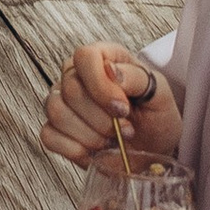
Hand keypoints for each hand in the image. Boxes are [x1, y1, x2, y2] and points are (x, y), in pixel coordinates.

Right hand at [40, 43, 181, 170]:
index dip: (100, 85)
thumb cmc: (156, 117)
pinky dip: (75, 150)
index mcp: (102, 57)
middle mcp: (77, 75)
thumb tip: (111, 70)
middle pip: (71, 90)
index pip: (84, 57)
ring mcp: (63, 102)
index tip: (123, 108)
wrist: (153, 149)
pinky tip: (95, 152)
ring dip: (90, 135)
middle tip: (125, 129)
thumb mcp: (160, 95)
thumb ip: (137, 78)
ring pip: (57, 112)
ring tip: (111, 141)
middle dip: (102, 119)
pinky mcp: (57, 130)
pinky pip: (49, 136)